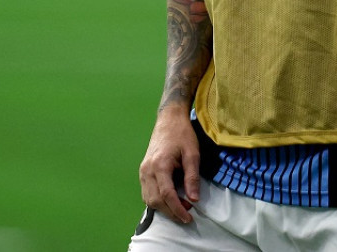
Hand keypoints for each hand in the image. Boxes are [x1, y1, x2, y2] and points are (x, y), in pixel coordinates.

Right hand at [138, 105, 201, 223]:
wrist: (169, 119)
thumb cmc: (182, 134)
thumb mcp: (192, 154)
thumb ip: (192, 177)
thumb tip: (194, 199)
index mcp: (160, 165)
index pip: (167, 194)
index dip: (177, 209)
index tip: (188, 217)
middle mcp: (147, 169)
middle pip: (155, 200)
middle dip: (171, 212)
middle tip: (187, 214)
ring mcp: (143, 170)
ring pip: (149, 199)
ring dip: (163, 208)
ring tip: (180, 206)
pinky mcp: (143, 170)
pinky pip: (146, 192)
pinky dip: (156, 200)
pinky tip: (169, 200)